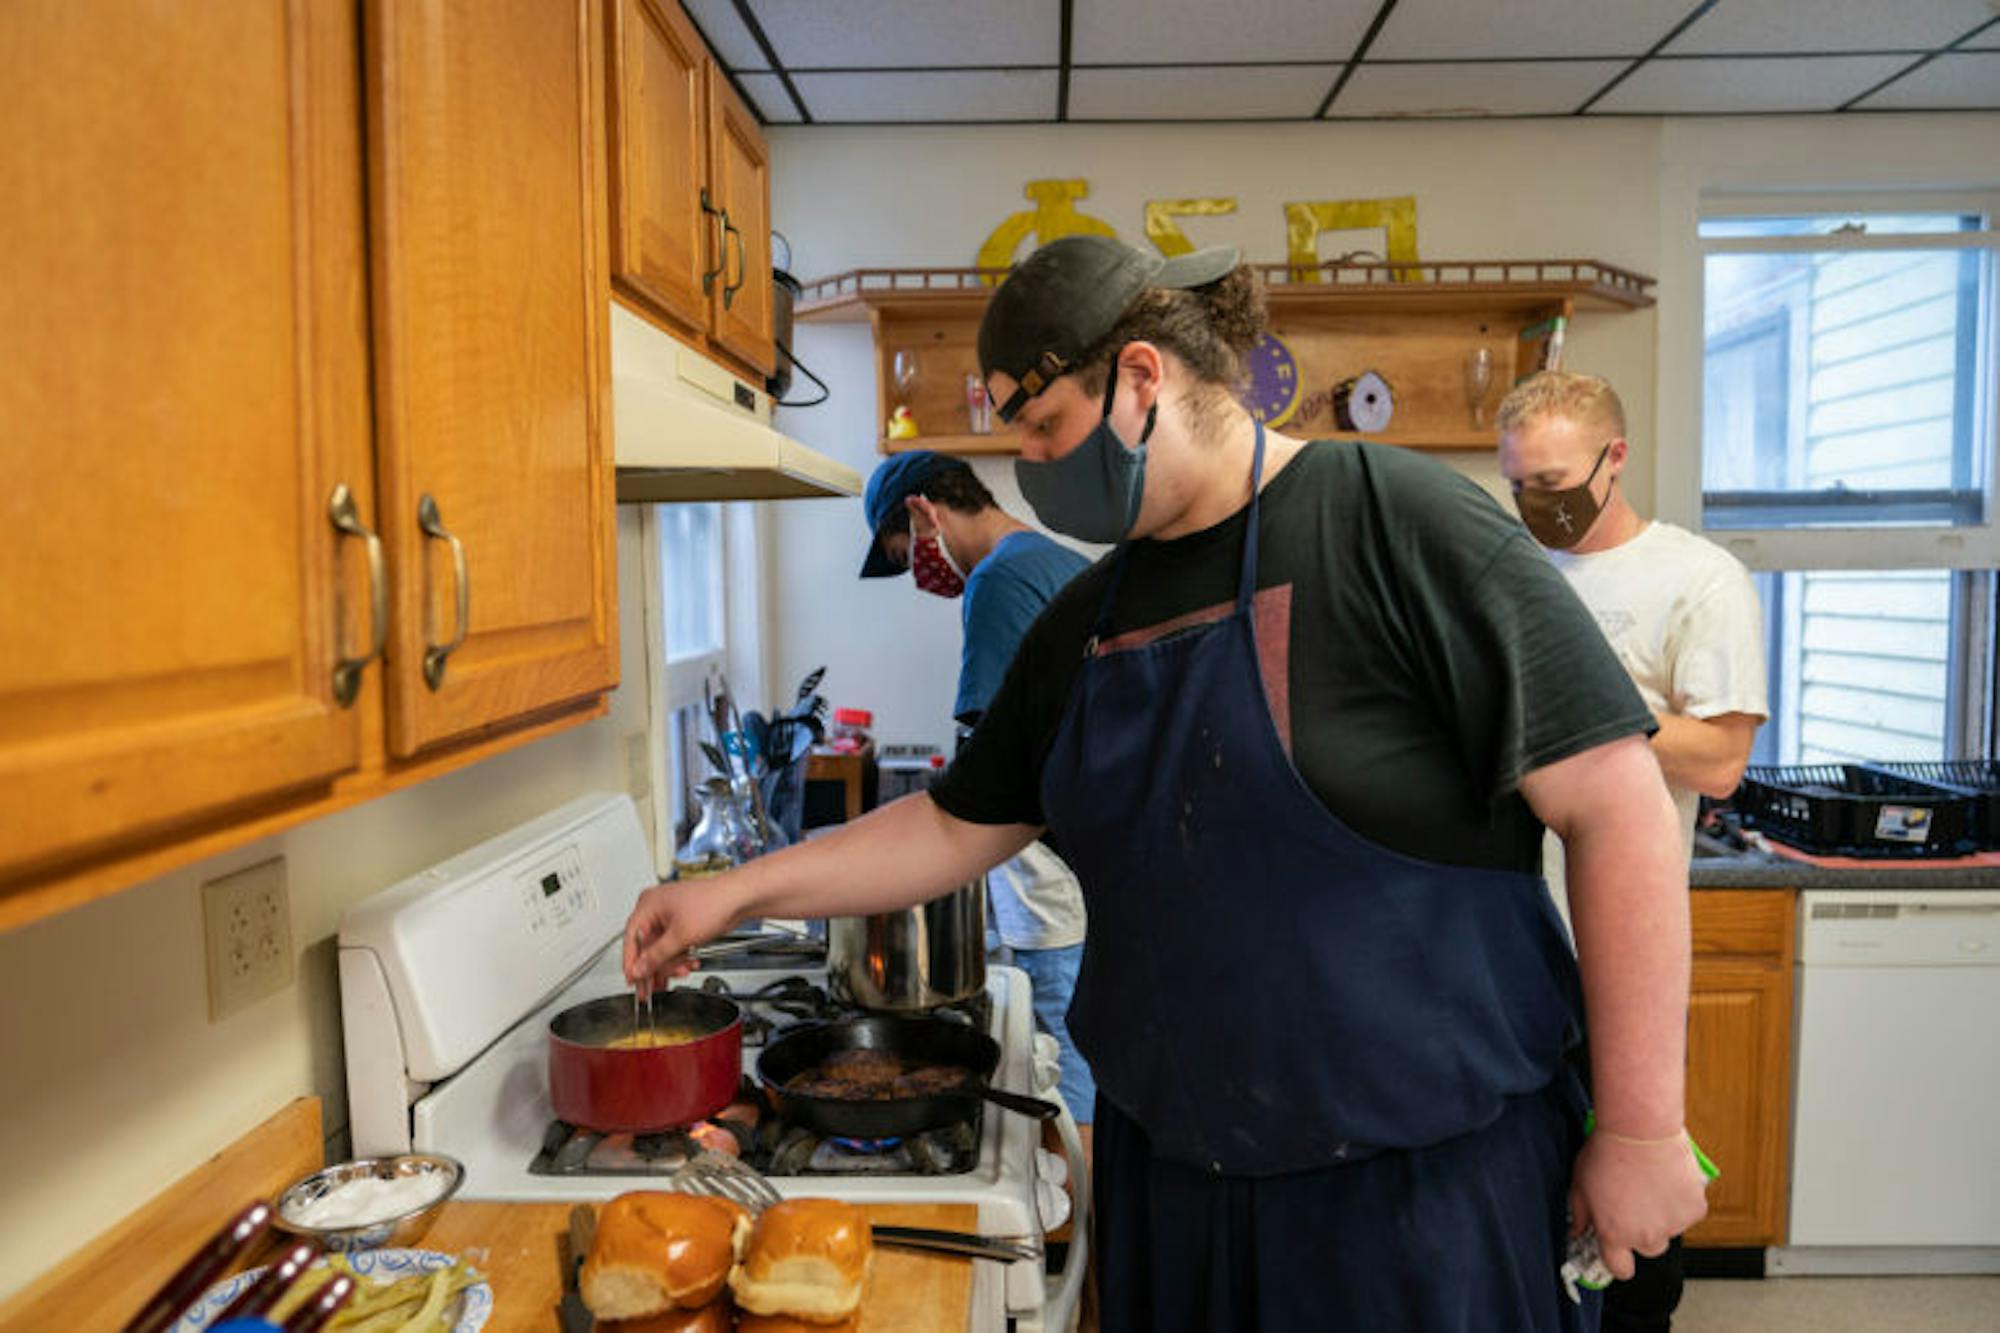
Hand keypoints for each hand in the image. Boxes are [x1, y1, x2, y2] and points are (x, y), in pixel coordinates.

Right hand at [622, 877, 741, 987]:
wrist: (739, 898)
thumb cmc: (713, 902)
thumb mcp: (680, 936)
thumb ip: (656, 957)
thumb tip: (639, 970)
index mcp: (648, 905)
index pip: (631, 938)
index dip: (631, 962)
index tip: (633, 981)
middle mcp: (656, 909)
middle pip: (647, 946)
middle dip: (657, 966)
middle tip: (656, 986)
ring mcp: (670, 916)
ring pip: (661, 949)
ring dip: (672, 963)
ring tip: (682, 970)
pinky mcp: (683, 923)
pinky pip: (674, 945)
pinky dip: (680, 956)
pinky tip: (690, 962)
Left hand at [1568, 1131, 1709, 1279]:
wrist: (1640, 1128)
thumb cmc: (1608, 1151)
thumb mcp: (1579, 1183)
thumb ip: (1579, 1213)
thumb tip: (1577, 1229)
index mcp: (1615, 1234)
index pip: (1619, 1268)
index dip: (1618, 1261)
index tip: (1618, 1251)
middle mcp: (1645, 1236)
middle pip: (1648, 1248)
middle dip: (1642, 1231)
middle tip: (1636, 1203)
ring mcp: (1673, 1225)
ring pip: (1670, 1229)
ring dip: (1664, 1214)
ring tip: (1652, 1183)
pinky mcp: (1695, 1209)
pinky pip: (1688, 1212)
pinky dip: (1682, 1200)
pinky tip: (1669, 1178)